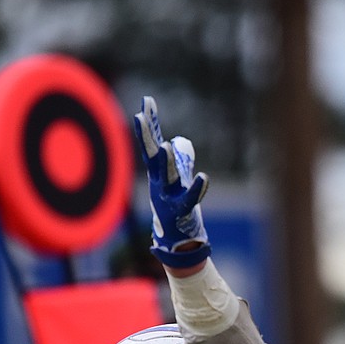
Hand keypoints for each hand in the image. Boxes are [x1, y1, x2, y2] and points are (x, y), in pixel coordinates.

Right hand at [133, 96, 210, 267]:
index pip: (152, 143)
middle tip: (140, 116)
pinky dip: (197, 188)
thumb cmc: (177, 207)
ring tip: (164, 145)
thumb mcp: (178, 180)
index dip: (149, 124)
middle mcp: (160, 182)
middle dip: (146, 136)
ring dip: (165, 162)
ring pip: (167, 176)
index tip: (146, 102)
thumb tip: (179, 140)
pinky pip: (190, 198)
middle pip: (152, 156)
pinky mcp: (182, 210)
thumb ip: (178, 159)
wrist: (177, 241)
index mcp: (159, 173)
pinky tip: (204, 177)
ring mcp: (169, 196)